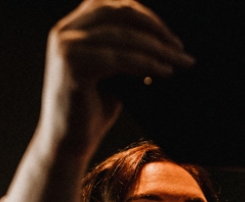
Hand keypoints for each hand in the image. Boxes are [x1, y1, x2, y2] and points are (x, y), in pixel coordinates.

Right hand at [40, 0, 193, 156]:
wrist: (67, 144)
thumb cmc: (91, 109)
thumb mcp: (109, 70)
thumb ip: (124, 48)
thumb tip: (162, 37)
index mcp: (71, 27)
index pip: (112, 5)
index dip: (145, 15)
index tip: (169, 35)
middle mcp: (64, 32)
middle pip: (119, 13)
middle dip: (154, 28)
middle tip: (179, 47)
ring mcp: (67, 47)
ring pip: (124, 36)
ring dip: (157, 48)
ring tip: (180, 61)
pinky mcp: (74, 66)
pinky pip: (121, 58)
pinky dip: (147, 63)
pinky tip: (164, 72)